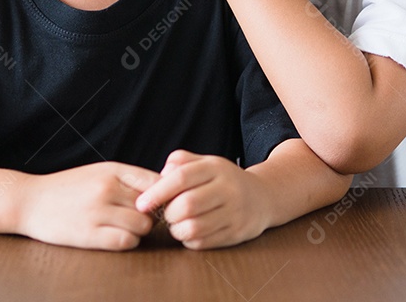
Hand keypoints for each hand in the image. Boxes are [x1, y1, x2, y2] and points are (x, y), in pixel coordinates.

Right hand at [15, 162, 160, 249]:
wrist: (29, 201)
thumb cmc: (68, 188)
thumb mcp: (99, 172)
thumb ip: (128, 179)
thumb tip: (163, 188)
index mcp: (112, 170)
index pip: (156, 181)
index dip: (164, 195)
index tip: (159, 204)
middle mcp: (106, 188)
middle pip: (151, 206)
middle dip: (150, 215)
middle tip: (139, 218)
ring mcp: (97, 212)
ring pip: (141, 226)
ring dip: (139, 230)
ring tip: (126, 228)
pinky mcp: (88, 234)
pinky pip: (125, 241)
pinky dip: (127, 242)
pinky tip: (117, 237)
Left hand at [134, 150, 269, 249]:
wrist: (263, 197)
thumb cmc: (224, 180)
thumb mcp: (206, 163)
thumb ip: (182, 161)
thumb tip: (161, 174)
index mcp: (216, 167)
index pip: (182, 177)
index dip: (158, 191)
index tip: (141, 203)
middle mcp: (228, 188)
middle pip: (187, 205)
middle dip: (169, 214)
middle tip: (166, 214)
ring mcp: (235, 212)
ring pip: (194, 227)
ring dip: (177, 230)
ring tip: (177, 224)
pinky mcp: (237, 233)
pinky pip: (203, 243)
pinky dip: (189, 240)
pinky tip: (190, 233)